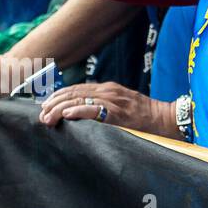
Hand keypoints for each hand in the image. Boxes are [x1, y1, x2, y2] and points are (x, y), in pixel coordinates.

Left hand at [38, 81, 166, 133]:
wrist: (165, 119)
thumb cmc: (145, 116)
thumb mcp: (123, 105)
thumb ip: (105, 105)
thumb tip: (81, 113)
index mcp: (108, 89)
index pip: (76, 89)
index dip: (58, 97)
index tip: (45, 106)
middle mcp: (108, 92)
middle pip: (73, 93)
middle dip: (53, 103)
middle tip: (42, 115)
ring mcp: (113, 101)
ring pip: (78, 101)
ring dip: (59, 109)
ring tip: (47, 118)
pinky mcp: (117, 113)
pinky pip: (93, 110)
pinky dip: (77, 111)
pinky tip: (66, 116)